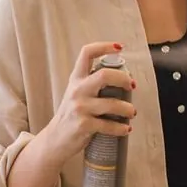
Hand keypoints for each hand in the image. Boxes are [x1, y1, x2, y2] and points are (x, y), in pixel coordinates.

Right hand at [44, 42, 136, 166]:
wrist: (54, 140)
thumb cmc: (72, 115)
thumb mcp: (77, 94)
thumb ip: (93, 83)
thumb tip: (124, 77)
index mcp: (76, 79)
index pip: (87, 53)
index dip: (104, 46)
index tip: (120, 47)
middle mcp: (76, 90)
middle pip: (104, 75)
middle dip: (124, 79)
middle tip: (132, 86)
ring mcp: (79, 108)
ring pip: (112, 103)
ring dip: (127, 109)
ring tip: (132, 113)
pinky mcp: (83, 125)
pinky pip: (109, 125)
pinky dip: (121, 128)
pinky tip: (126, 129)